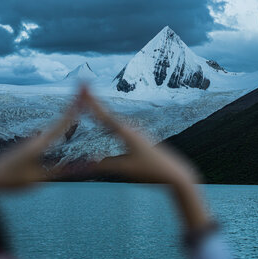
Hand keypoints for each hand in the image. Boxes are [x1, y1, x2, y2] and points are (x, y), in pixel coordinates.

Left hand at [0, 100, 79, 188]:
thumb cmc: (9, 178)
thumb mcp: (36, 179)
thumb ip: (57, 172)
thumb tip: (76, 168)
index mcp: (39, 144)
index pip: (61, 124)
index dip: (72, 111)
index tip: (82, 97)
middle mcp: (38, 137)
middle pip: (60, 119)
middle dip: (73, 105)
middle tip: (84, 91)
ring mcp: (35, 139)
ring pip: (56, 124)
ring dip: (68, 113)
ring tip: (81, 103)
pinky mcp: (33, 143)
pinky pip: (52, 131)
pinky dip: (63, 124)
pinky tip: (69, 124)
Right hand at [78, 85, 210, 229]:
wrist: (174, 172)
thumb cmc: (152, 170)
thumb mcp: (127, 169)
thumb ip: (106, 165)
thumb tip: (85, 164)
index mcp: (126, 132)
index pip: (104, 115)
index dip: (92, 102)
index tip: (84, 88)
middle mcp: (130, 128)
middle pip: (107, 112)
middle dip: (94, 100)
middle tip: (83, 86)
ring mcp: (134, 132)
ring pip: (113, 118)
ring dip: (100, 108)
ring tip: (89, 98)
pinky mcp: (137, 138)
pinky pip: (118, 125)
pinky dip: (107, 119)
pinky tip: (106, 121)